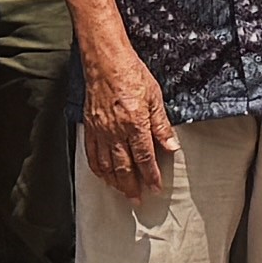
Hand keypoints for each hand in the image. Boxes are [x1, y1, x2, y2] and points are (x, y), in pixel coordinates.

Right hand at [83, 45, 174, 198]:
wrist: (105, 63)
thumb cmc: (131, 75)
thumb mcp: (155, 97)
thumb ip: (161, 125)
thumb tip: (171, 145)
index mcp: (135, 124)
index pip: (144, 157)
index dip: (151, 175)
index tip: (156, 187)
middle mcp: (116, 131)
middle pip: (124, 167)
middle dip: (132, 186)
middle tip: (138, 199)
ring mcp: (100, 131)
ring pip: (106, 165)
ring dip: (115, 182)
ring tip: (123, 192)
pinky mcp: (90, 128)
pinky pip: (92, 155)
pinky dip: (98, 169)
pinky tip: (104, 176)